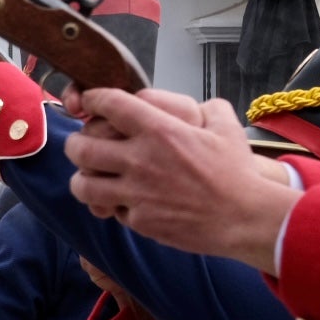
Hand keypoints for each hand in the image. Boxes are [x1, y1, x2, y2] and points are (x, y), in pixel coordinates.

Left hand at [64, 88, 298, 272]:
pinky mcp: (139, 220)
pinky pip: (108, 210)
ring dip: (82, 179)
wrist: (246, 217)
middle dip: (74, 143)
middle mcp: (140, 160)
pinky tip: (118, 201)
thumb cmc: (237, 172)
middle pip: (81, 147)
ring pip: (83, 184)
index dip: (92, 99)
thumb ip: (208, 108)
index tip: (89, 102)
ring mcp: (136, 193)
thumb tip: (198, 105)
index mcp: (160, 131)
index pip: (109, 104)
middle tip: (80, 144)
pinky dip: (109, 205)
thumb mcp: (226, 128)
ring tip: (89, 176)